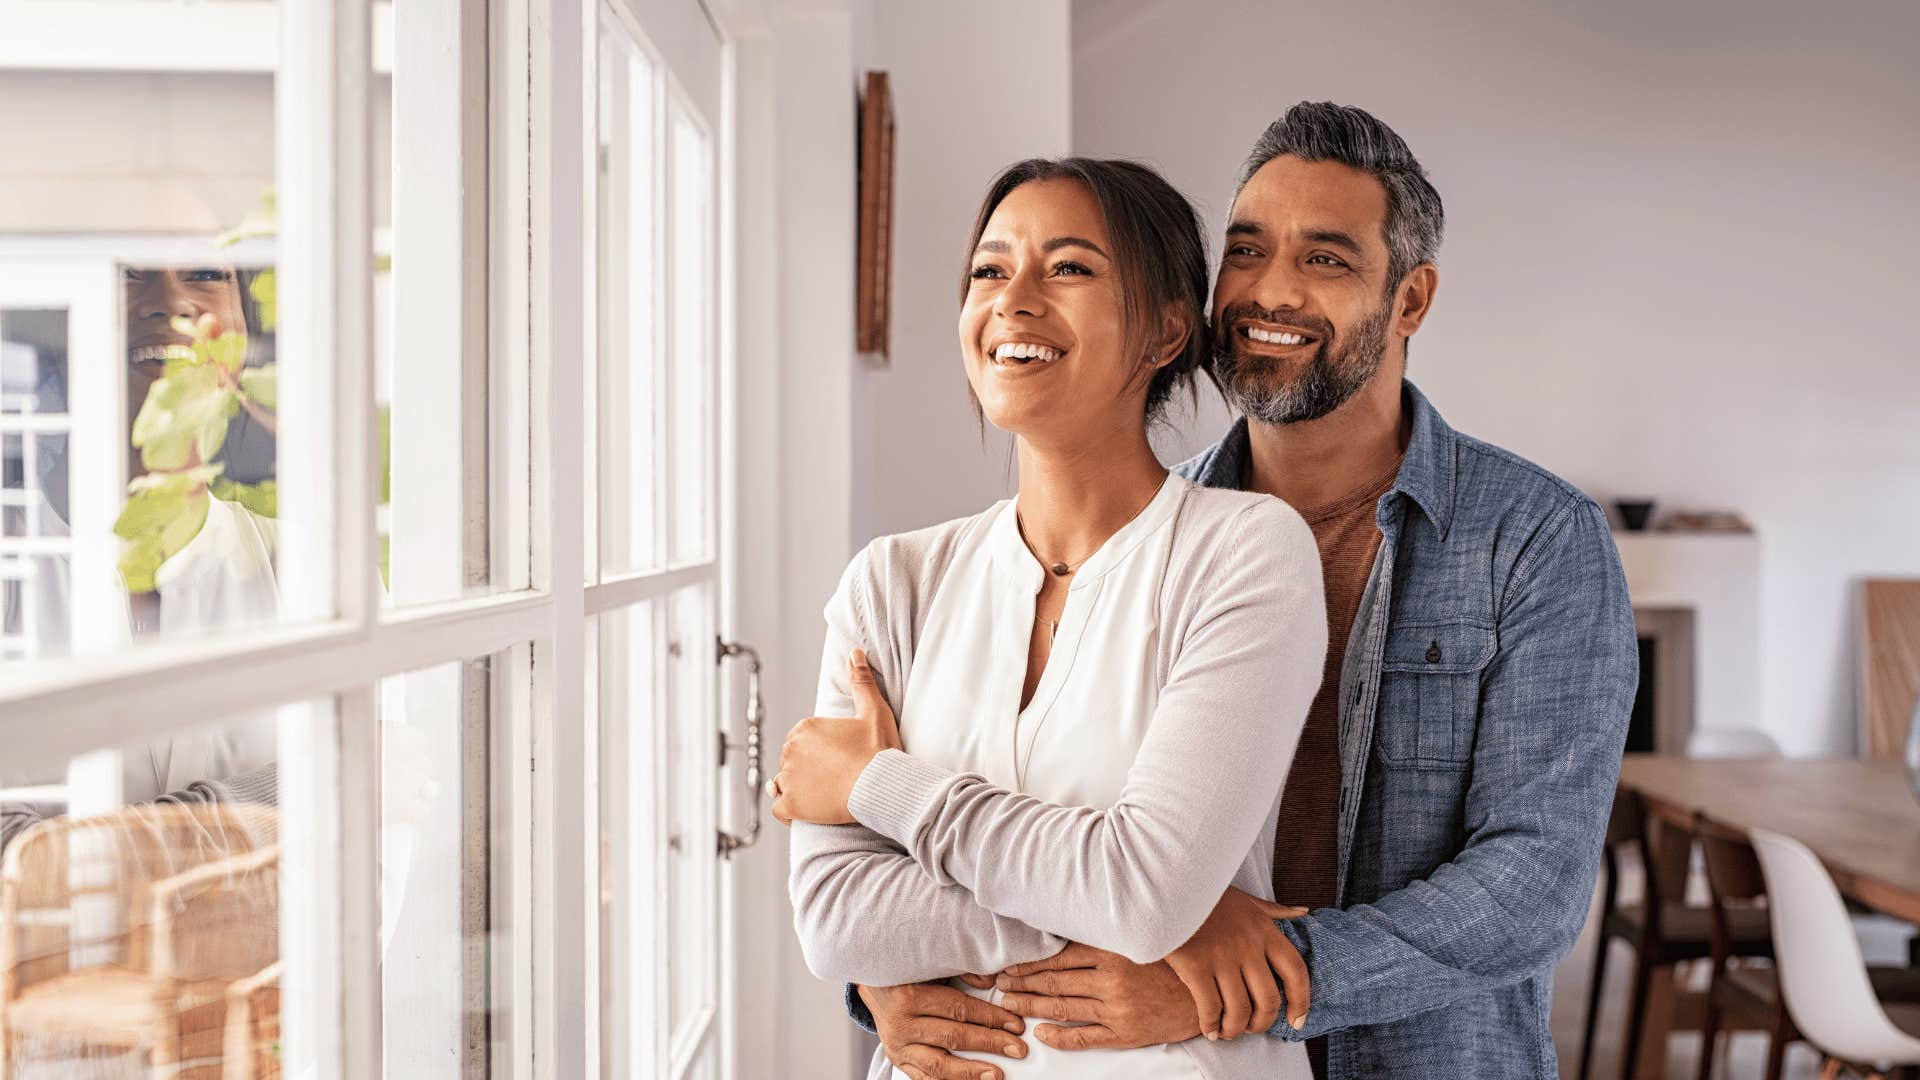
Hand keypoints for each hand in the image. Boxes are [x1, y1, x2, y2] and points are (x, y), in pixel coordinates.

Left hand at [770, 650, 902, 825]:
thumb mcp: (873, 710)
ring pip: (784, 783)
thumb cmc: (878, 749)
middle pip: (792, 760)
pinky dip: (788, 810)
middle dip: (808, 767)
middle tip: (834, 776)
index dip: (819, 749)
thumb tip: (855, 653)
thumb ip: (860, 681)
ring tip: (822, 793)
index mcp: (805, 728)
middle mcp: (790, 750)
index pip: (802, 739)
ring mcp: (788, 779)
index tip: (838, 757)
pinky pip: (779, 809)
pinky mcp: (791, 805)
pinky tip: (803, 810)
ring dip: (797, 787)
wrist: (881, 785)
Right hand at [859, 979, 1027, 1079]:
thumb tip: (994, 981)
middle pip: (952, 1037)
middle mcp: (901, 1024)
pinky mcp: (897, 1060)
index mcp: (910, 995)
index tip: (1015, 1024)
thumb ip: (962, 972)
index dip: (990, 1017)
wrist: (874, 986)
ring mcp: (898, 1047)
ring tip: (996, 1075)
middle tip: (1017, 1048)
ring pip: (938, 1065)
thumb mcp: (932, 966)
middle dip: (989, 1043)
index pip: (958, 1009)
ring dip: (970, 1072)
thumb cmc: (909, 973)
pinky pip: (924, 1078)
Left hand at [990, 942, 1200, 1051]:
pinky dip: (1059, 1036)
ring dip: (1031, 1006)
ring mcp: (1116, 1009)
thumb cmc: (1173, 962)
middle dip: (1022, 984)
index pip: (1058, 957)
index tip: (1008, 966)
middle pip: (1054, 982)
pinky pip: (1084, 1037)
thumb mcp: (1139, 940)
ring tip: (1009, 1004)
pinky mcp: (1125, 1033)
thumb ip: (1106, 936)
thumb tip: (1067, 930)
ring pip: (1062, 1007)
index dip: (1029, 963)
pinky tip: (1041, 1033)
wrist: (1209, 994)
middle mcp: (1111, 980)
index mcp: (1113, 952)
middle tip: (998, 985)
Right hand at [1163, 887, 1309, 1039]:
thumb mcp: (1245, 898)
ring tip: (1228, 1031)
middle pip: (1269, 1000)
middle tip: (1252, 1028)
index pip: (1296, 972)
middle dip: (1262, 1023)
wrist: (1167, 886)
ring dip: (1236, 1029)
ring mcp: (1222, 957)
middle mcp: (1248, 946)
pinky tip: (1209, 1029)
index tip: (1297, 1020)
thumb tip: (1304, 912)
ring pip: (1239, 1011)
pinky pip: (1210, 1009)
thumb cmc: (1206, 894)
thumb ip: (1274, 911)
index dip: (1301, 1001)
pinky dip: (1211, 1025)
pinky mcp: (1195, 966)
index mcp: (1264, 930)